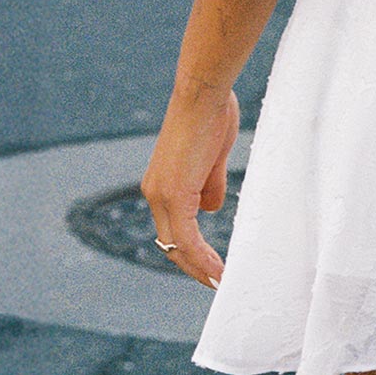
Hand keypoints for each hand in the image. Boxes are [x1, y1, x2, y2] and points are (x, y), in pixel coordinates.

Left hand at [141, 80, 239, 290]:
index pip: (172, 229)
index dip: (191, 251)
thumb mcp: (212, 157)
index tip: (212, 265)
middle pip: (171, 244)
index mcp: (162, 184)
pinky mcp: (174, 194)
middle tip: (216, 281)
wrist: (202, 93)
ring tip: (220, 281)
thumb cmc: (210, 114)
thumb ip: (208, 184)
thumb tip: (211, 209)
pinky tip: (218, 270)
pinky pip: (186, 237)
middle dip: (194, 266)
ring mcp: (162, 195)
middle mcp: (156, 194)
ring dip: (199, 267)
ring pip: (177, 246)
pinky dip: (202, 257)